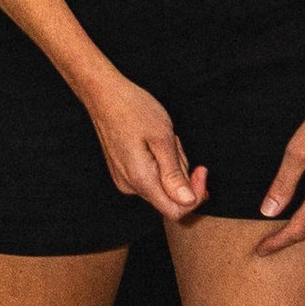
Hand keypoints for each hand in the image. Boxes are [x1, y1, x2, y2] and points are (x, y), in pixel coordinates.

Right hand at [82, 71, 206, 221]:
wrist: (104, 95)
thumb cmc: (133, 110)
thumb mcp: (162, 138)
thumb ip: (175, 174)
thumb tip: (188, 201)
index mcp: (141, 179)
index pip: (176, 210)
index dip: (195, 195)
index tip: (201, 169)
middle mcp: (130, 186)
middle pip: (170, 197)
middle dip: (182, 173)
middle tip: (175, 142)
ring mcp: (124, 180)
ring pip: (162, 185)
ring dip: (171, 164)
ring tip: (163, 138)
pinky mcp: (123, 173)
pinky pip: (151, 177)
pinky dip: (160, 162)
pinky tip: (153, 142)